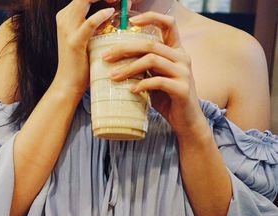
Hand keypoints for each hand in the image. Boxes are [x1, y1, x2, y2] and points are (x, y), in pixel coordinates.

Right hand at [54, 0, 114, 96]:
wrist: (69, 82)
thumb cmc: (83, 60)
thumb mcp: (90, 36)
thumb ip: (100, 22)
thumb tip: (120, 7)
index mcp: (66, 15)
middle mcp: (64, 18)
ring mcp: (67, 29)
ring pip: (84, 0)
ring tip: (120, 1)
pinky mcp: (74, 41)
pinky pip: (89, 22)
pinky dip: (101, 15)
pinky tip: (111, 13)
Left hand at [102, 12, 207, 138]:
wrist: (186, 121)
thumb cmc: (167, 98)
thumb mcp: (154, 77)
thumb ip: (143, 65)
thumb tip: (114, 58)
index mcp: (176, 51)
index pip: (169, 24)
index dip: (151, 17)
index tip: (130, 21)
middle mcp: (183, 57)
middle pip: (150, 44)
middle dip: (124, 49)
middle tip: (106, 57)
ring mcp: (184, 72)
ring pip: (152, 60)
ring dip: (128, 68)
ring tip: (112, 77)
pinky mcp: (182, 89)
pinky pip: (158, 81)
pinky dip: (141, 84)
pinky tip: (131, 90)